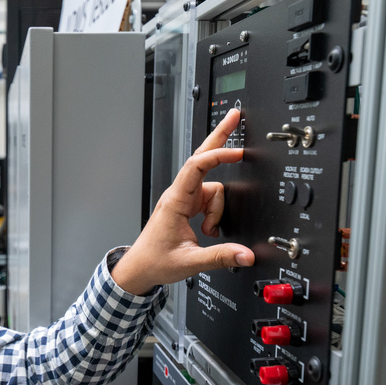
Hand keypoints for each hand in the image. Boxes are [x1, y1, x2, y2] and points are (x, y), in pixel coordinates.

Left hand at [112, 109, 254, 293]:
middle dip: (219, 137)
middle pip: (201, 158)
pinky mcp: (186, 207)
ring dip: (218, 209)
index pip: (196, 166)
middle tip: (234, 116)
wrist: (139, 268)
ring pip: (213, 189)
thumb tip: (246, 254)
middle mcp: (179, 195)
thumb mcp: (190, 261)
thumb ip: (220, 257)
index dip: (217, 154)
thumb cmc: (155, 261)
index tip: (236, 151)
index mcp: (175, 201)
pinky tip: (209, 229)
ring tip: (209, 232)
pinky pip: (209, 199)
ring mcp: (183, 200)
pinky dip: (215, 212)